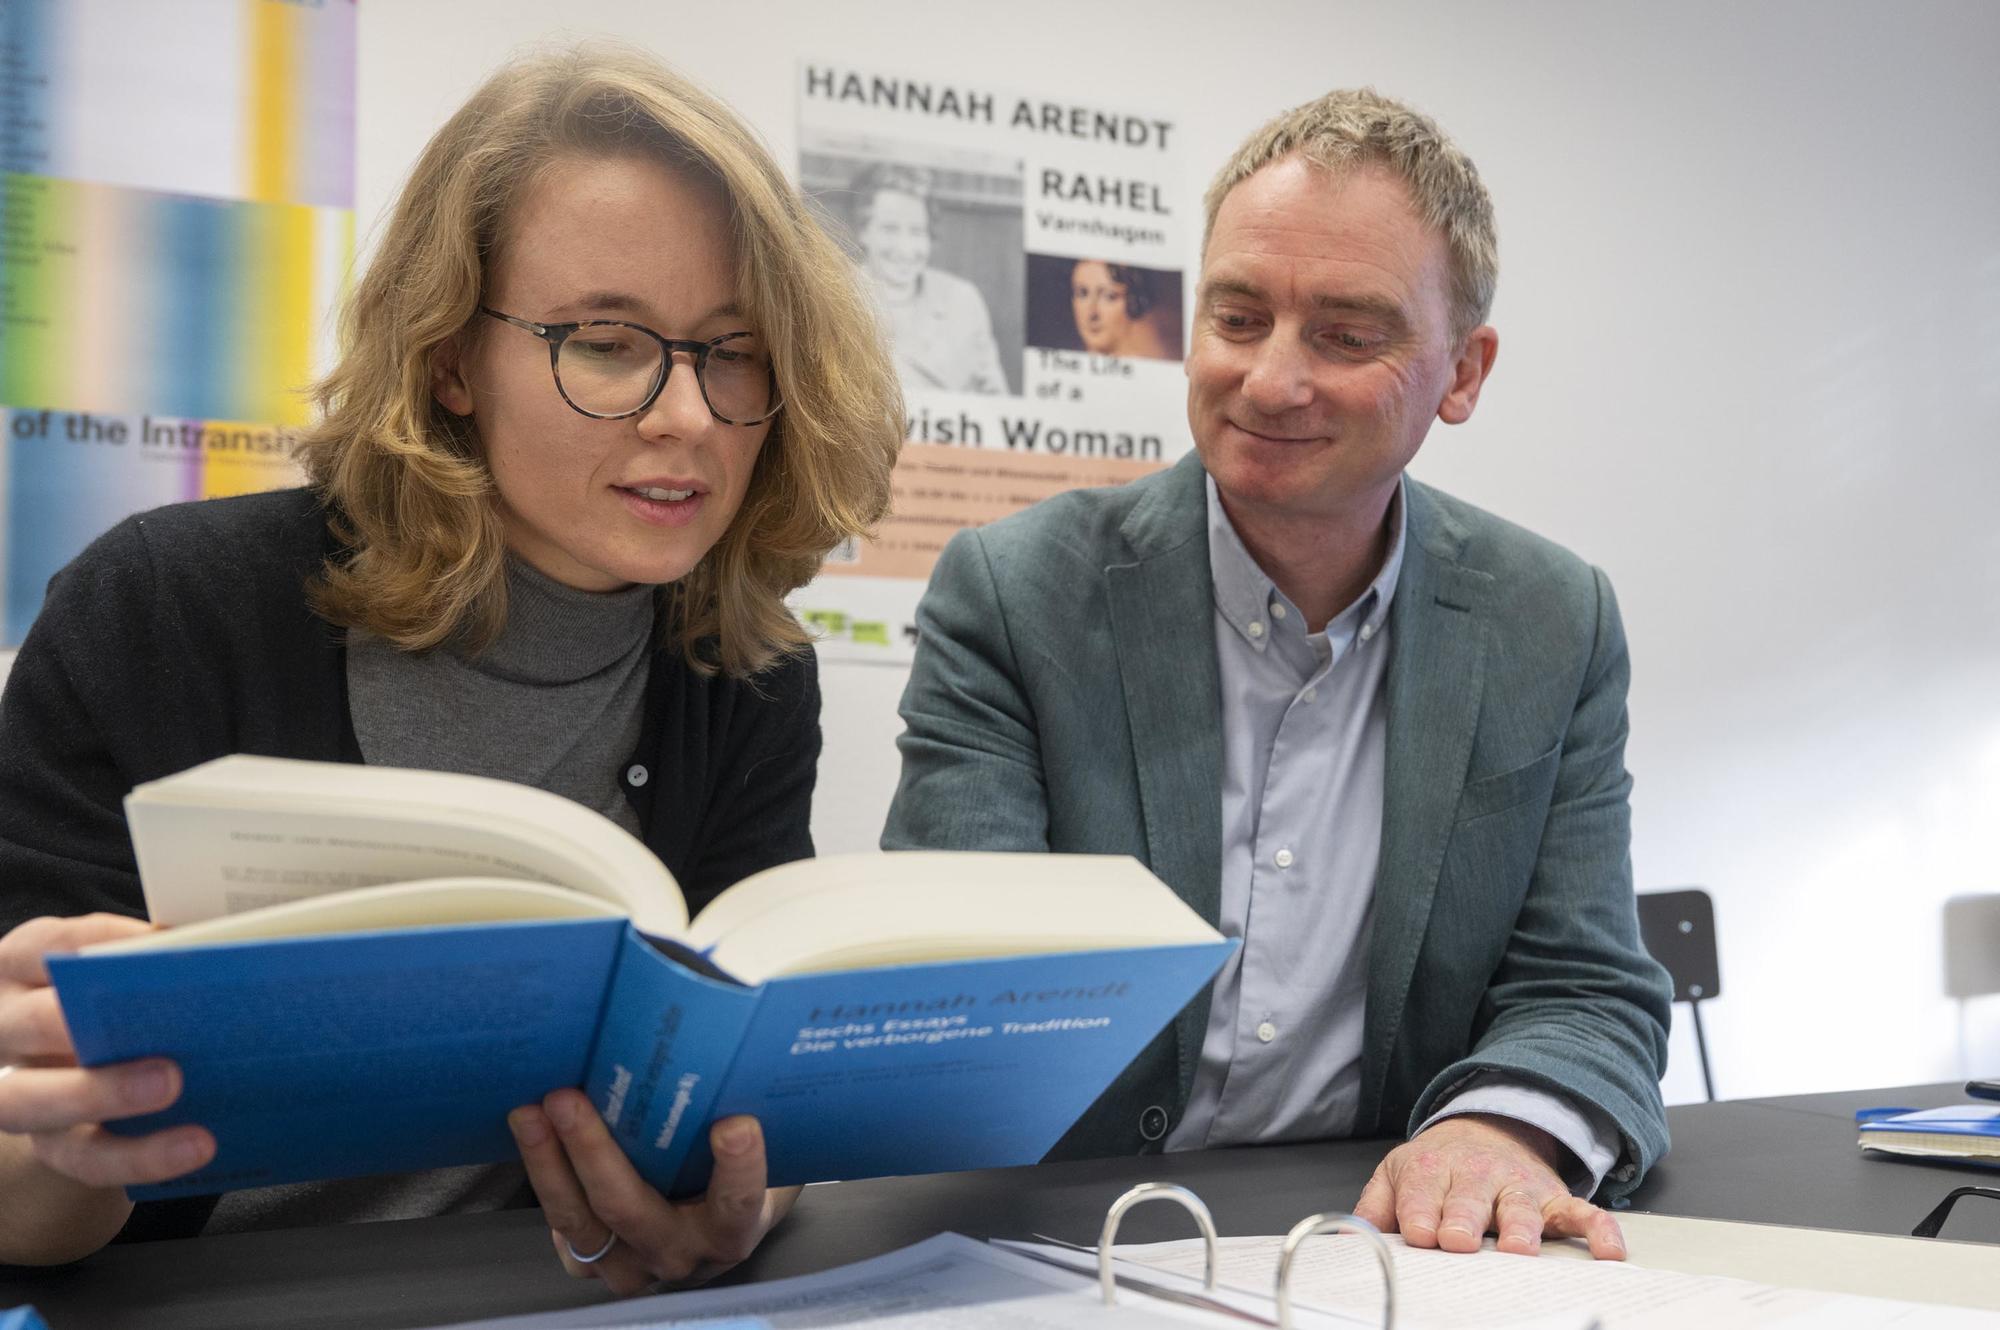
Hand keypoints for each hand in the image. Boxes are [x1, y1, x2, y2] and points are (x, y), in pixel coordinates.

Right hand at [0, 914, 215, 1188]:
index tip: (161, 942)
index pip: (52, 945)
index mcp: (23, 967)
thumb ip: (151, 962)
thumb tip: (221, 946)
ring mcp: (20, 1089)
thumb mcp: (116, 975)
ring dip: (105, 1094)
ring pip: (35, 1102)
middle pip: (31, 1024)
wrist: (83, 1074)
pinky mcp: (50, 1144)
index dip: (104, 942)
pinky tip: (196, 1145)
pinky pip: (84, 1158)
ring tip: (173, 1085)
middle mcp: (8, 1027)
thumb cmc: (115, 1005)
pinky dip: (141, 1155)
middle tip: (143, 1014)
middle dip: (85, 1022)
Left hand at [510, 1091, 796, 1297]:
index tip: (733, 1124)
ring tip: (529, 1112)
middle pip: (630, 1210)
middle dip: (593, 1152)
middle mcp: (680, 1255)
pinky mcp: (590, 1264)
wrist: (714, 1231)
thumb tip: (734, 1048)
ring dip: (548, 1163)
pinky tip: (531, 1133)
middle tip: (567, 1099)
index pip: (738, 1203)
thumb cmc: (735, 1172)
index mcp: (733, 1229)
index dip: (738, 1168)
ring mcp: (630, 1266)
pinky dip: (543, 1177)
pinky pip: (561, 1226)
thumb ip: (747, 1111)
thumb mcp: (759, 1149)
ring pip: (579, 1221)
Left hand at [1352, 1114, 1624, 1259]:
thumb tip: (1346, 1239)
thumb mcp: (1396, 1176)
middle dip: (1464, 1220)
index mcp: (1432, 1171)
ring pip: (1523, 1208)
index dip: (1420, 1214)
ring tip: (1519, 1248)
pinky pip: (1583, 1213)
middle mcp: (1477, 1177)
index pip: (1422, 1194)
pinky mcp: (1554, 1199)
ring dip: (1522, 1227)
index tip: (1418, 1233)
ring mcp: (1518, 1187)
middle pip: (1470, 1200)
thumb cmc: (1437, 1168)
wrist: (1485, 1128)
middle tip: (1460, 1241)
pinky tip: (1608, 1250)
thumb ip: (1374, 1208)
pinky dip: (1599, 1230)